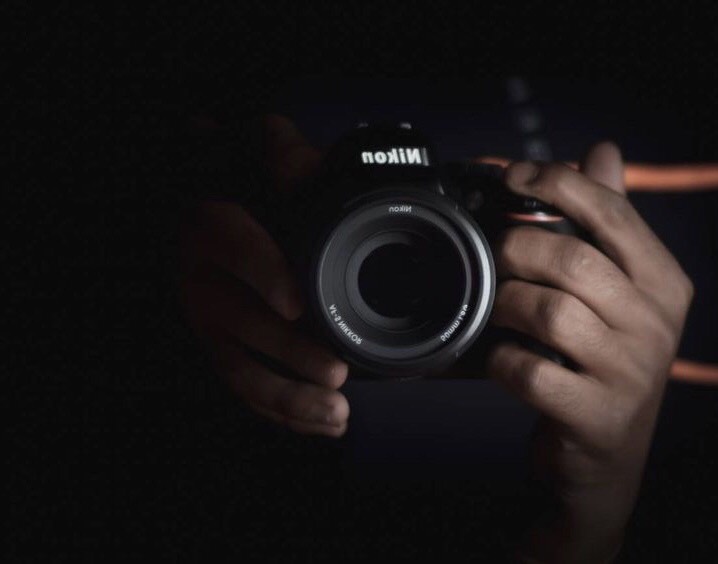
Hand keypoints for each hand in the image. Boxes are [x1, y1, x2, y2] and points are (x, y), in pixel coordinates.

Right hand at [178, 115, 349, 436]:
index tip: (296, 303)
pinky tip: (323, 425)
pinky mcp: (219, 351)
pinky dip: (282, 413)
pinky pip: (245, 390)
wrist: (196, 211)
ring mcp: (208, 324)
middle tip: (338, 373)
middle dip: (292, 355)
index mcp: (212, 229)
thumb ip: (282, 153)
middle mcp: (203, 282)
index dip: (265, 275)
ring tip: (336, 415)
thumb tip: (313, 169)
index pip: (236, 249)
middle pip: (243, 324)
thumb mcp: (251, 155)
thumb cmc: (234, 187)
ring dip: (288, 399)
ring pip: (240, 370)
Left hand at [488, 143, 693, 561]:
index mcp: (664, 282)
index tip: (511, 175)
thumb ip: (609, 221)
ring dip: (505, 305)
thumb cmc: (603, 357)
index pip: (611, 212)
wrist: (605, 455)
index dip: (556, 183)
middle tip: (494, 257)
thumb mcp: (620, 290)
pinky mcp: (596, 415)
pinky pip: (529, 371)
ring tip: (496, 309)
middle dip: (516, 249)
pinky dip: (500, 359)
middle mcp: (656, 324)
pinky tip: (499, 356)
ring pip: (547, 312)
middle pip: (571, 260)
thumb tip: (602, 151)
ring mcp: (630, 373)